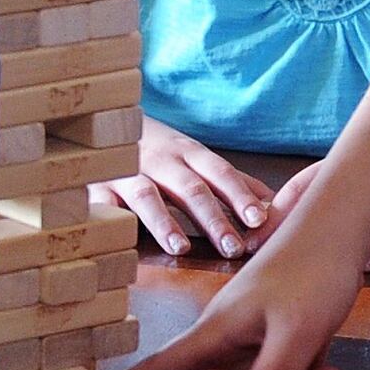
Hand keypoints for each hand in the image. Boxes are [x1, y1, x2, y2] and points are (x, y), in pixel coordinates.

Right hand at [94, 215, 359, 369]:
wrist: (336, 231)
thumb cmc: (313, 271)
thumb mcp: (297, 331)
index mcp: (218, 330)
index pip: (167, 364)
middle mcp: (228, 335)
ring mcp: (249, 334)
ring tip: (323, 350)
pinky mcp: (269, 332)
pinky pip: (282, 369)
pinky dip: (308, 365)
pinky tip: (324, 346)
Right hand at [97, 117, 277, 256]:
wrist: (103, 121)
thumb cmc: (160, 152)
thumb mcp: (196, 159)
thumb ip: (232, 181)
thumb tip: (273, 202)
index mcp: (188, 152)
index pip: (219, 172)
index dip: (238, 195)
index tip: (258, 220)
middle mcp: (159, 160)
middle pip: (189, 188)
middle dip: (212, 218)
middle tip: (232, 247)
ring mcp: (126, 173)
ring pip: (146, 197)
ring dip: (164, 223)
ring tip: (180, 248)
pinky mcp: (96, 187)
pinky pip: (102, 205)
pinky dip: (111, 220)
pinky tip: (123, 240)